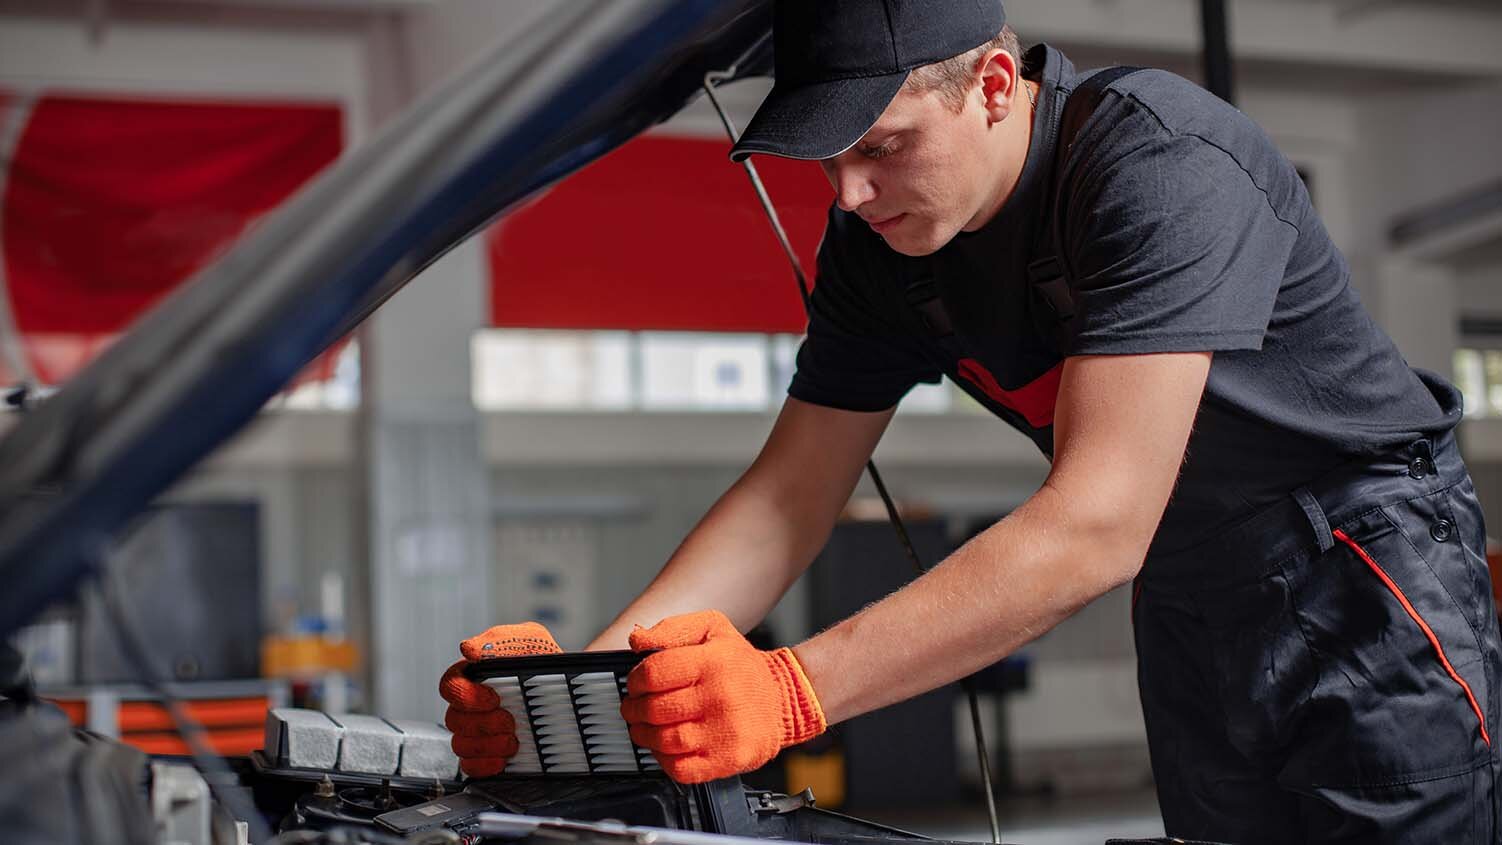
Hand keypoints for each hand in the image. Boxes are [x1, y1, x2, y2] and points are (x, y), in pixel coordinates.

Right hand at [437, 621, 561, 776]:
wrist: (573, 690)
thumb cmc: (546, 662)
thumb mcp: (530, 640)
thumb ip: (500, 640)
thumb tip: (468, 649)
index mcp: (474, 675)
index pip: (449, 686)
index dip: (465, 695)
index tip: (494, 697)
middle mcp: (471, 704)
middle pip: (453, 719)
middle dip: (483, 723)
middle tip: (510, 721)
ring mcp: (477, 731)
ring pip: (460, 744)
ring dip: (486, 745)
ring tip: (513, 741)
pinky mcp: (487, 754)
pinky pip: (469, 766)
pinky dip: (484, 765)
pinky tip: (504, 758)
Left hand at [621, 610, 825, 783]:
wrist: (783, 698)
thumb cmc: (741, 665)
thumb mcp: (712, 629)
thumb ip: (672, 629)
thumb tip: (637, 639)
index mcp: (713, 661)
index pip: (653, 673)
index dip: (635, 680)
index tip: (635, 684)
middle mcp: (720, 696)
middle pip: (654, 709)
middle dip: (634, 710)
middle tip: (634, 708)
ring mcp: (725, 731)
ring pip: (664, 740)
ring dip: (645, 735)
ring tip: (645, 727)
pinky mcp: (729, 759)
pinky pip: (681, 769)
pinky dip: (664, 760)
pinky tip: (666, 747)